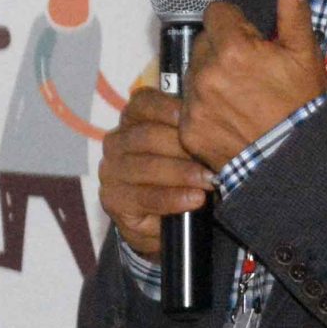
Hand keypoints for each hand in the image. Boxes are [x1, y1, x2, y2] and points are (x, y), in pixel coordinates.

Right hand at [98, 87, 213, 259]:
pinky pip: (146, 197)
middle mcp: (116, 142)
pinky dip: (174, 198)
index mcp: (131, 120)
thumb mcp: (184, 149)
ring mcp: (111, 171)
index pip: (143, 103)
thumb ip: (190, 131)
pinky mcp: (113, 200)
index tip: (197, 116)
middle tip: (215, 156)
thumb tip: (215, 120)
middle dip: (183, 145)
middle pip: (147, 135)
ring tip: (209, 180)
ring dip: (182, 174)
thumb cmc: (179, 176)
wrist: (160, 223)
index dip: (168, 107)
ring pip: (147, 167)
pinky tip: (195, 199)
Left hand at [178, 0, 326, 171]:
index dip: (234, 24)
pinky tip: (229, 119)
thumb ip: (294, 13)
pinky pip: (188, 107)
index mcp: (233, 48)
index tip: (250, 40)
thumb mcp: (305, 56)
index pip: (216, 13)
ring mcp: (194, 103)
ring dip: (210, 79)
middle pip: (203, 43)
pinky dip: (204, 110)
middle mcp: (206, 73)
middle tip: (248, 72)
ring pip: (194, 74)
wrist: (293, 160)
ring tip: (239, 98)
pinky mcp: (188, 130)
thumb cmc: (302, 107)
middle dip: (221, 50)